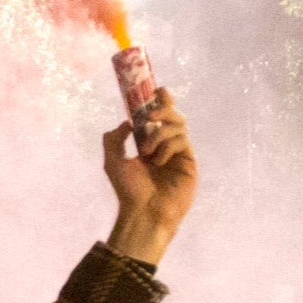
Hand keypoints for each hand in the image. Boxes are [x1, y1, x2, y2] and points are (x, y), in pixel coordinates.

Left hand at [104, 89, 196, 266]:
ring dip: (160, 132)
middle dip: (163, 107)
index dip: (160, 100)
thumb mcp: (112, 161)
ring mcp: (179, 152)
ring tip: (147, 151)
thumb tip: (128, 122)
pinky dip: (167, 146)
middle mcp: (166, 145)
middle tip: (151, 114)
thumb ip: (114, 138)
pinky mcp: (189, 161)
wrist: (144, 212)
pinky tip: (159, 162)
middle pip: (173, 114)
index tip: (156, 89)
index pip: (158, 115)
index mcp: (149, 143)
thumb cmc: (128, 190)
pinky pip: (181, 140)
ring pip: (178, 124)